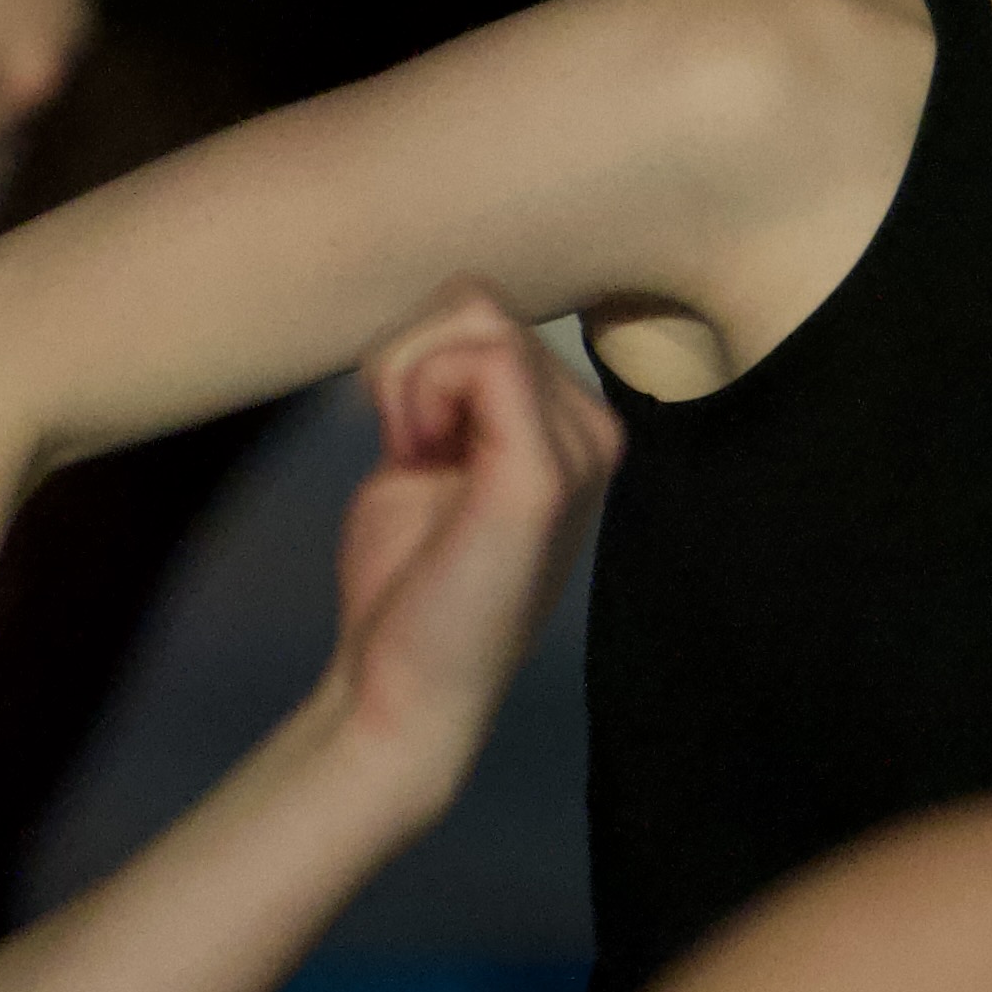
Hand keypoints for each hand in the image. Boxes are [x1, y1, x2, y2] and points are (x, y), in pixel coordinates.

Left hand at [329, 279, 623, 786]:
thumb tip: (453, 301)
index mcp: (574, 426)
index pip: (484, 311)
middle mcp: (594, 429)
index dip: (415, 360)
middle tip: (409, 455)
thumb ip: (448, 382)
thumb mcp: (430, 452)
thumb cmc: (406, 582)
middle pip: (475, 301)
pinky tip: (421, 461)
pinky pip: (482, 356)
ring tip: (419, 464)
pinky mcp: (545, 473)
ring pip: (474, 315)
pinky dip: (419, 393)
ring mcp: (579, 449)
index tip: (412, 446)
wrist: (397, 690)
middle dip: (405, 364)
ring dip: (407, 381)